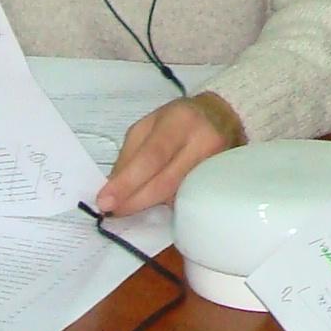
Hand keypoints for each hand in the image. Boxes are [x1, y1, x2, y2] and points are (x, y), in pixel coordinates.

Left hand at [97, 92, 243, 215]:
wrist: (225, 118)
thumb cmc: (180, 120)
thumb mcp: (149, 124)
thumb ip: (130, 153)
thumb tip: (113, 188)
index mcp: (180, 122)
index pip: (152, 156)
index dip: (127, 183)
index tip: (105, 201)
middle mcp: (203, 143)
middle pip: (165, 183)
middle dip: (134, 201)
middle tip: (112, 212)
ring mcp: (216, 166)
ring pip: (175, 197)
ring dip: (147, 205)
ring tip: (128, 206)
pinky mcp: (221, 183)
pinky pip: (187, 201)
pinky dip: (165, 206)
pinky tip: (153, 205)